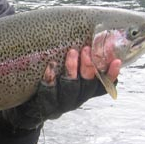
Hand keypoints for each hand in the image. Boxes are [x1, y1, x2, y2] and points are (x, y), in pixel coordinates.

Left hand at [0, 47, 120, 131]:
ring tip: (71, 53)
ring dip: (72, 69)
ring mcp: (60, 104)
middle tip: (86, 49)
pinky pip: (49, 92)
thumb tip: (91, 35)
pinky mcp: (45, 106)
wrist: (28, 108)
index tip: (116, 61)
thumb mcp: (66, 76)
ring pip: (70, 88)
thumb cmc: (50, 84)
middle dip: (89, 67)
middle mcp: (76, 99)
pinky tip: (51, 66)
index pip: (104, 85)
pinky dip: (50, 79)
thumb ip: (78, 62)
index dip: (111, 75)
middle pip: (88, 85)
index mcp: (84, 92)